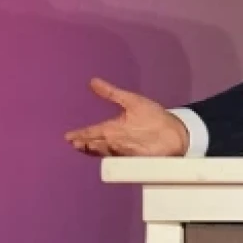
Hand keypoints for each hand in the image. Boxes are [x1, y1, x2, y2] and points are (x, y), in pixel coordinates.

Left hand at [65, 78, 189, 156]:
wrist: (175, 137)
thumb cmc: (154, 116)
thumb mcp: (132, 100)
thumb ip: (111, 93)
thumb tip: (92, 82)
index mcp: (111, 129)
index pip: (89, 133)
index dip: (78, 135)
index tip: (68, 137)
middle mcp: (112, 144)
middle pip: (93, 146)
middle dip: (82, 145)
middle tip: (73, 144)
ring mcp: (121, 155)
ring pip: (101, 153)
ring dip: (91, 151)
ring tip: (83, 149)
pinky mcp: (130, 160)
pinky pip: (112, 158)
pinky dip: (105, 155)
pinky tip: (104, 153)